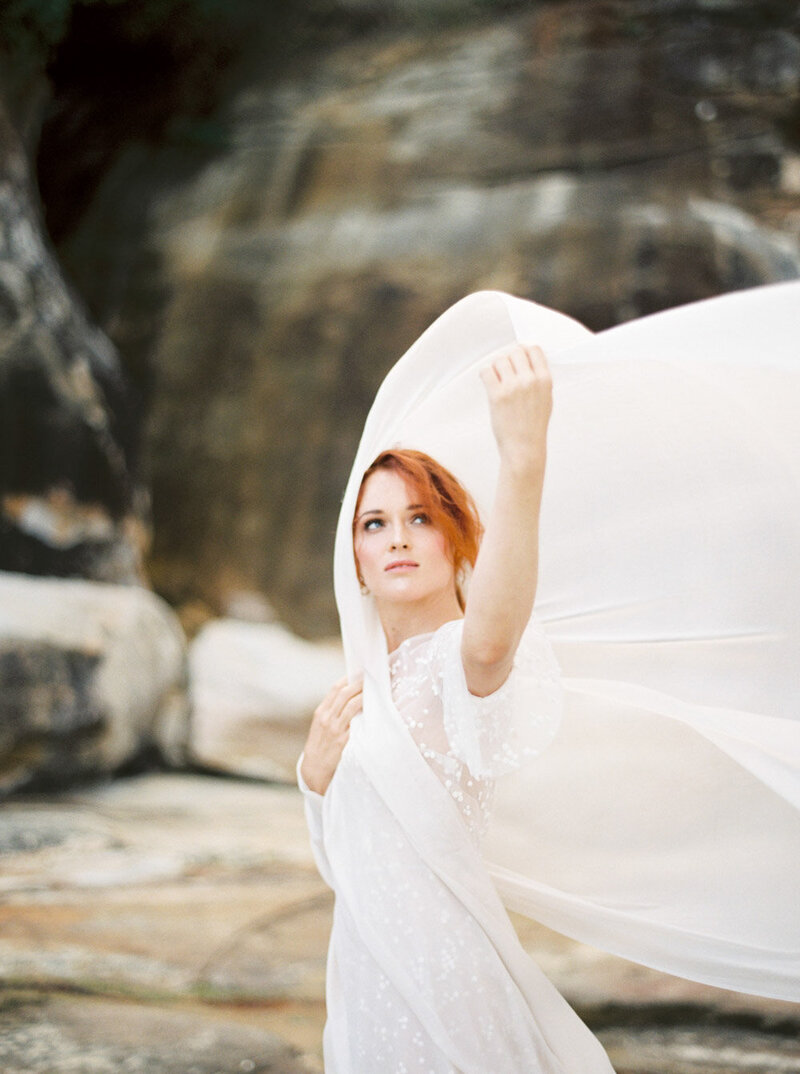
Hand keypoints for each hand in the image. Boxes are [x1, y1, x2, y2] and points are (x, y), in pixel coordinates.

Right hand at [300, 676, 362, 794]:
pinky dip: (364, 713)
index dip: (348, 678)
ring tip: (374, 689)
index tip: (359, 672)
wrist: (314, 770)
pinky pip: (356, 723)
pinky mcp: (343, 740)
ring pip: (351, 705)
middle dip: (358, 683)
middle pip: (344, 694)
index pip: (334, 689)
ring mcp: (335, 729)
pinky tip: (373, 709)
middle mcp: (326, 718)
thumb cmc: (320, 746)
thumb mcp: (320, 726)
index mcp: (320, 712)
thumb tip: (350, 697)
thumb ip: (332, 712)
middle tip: (370, 677)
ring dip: (363, 695)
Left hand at [479, 344, 551, 472]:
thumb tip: (527, 357)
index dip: (523, 351)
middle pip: (515, 352)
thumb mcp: (546, 399)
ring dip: (496, 368)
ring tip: (498, 381)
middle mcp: (530, 381)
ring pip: (499, 360)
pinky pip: (486, 371)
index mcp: (545, 380)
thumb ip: (538, 377)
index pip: (534, 349)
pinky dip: (486, 375)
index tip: (517, 358)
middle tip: (506, 373)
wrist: (524, 448)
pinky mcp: (497, 395)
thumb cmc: (533, 426)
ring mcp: (513, 387)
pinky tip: (489, 384)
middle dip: (508, 360)